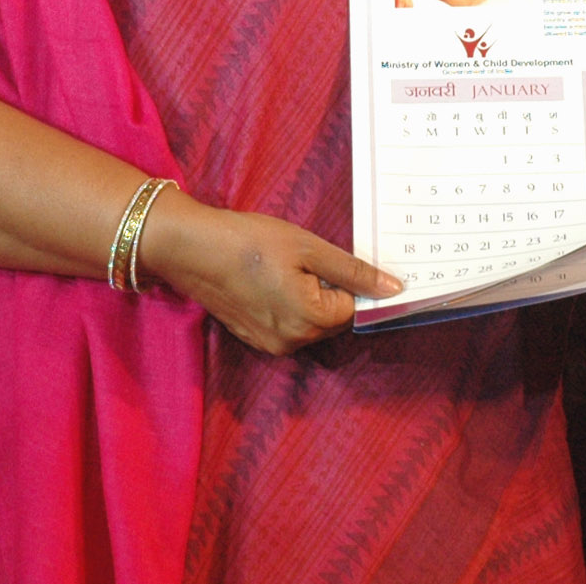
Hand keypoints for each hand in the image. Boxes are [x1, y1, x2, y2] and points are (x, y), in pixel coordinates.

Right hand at [138, 192, 403, 355]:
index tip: (324, 257)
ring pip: (310, 322)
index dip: (344, 279)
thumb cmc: (250, 241)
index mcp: (312, 320)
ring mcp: (271, 345)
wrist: (190, 248)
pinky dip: (285, 304)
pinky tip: (266, 280)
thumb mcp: (307, 247)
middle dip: (326, 289)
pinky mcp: (254, 339)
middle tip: (299, 258)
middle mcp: (294, 342)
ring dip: (306, 297)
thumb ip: (354, 271)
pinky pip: (287, 325)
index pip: (353, 306)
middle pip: (332, 318)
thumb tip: (395, 289)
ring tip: (279, 267)